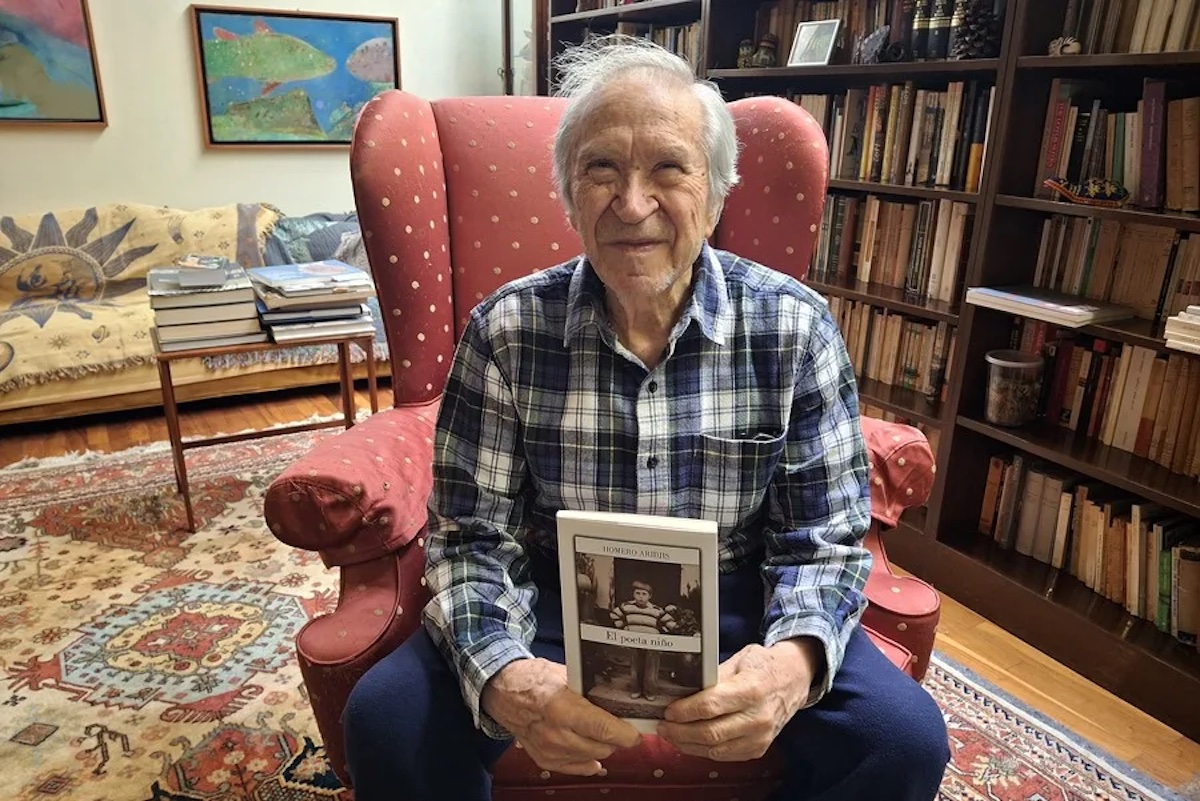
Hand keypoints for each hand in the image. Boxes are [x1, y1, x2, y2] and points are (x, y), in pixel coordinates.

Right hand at [481, 658, 641, 775]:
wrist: (503, 692)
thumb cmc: (533, 679)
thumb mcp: (565, 675)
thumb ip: (590, 690)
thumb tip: (618, 697)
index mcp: (563, 708)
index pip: (604, 729)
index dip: (626, 734)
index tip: (637, 732)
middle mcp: (556, 734)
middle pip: (602, 747)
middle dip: (616, 739)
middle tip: (620, 726)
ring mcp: (549, 749)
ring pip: (592, 758)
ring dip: (601, 747)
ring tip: (601, 732)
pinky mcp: (544, 759)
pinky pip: (575, 768)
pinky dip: (587, 761)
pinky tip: (592, 753)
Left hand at [656, 638, 820, 760]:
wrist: (794, 679)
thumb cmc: (764, 666)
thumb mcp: (738, 660)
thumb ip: (712, 676)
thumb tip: (681, 690)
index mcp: (751, 689)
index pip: (711, 706)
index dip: (685, 711)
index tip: (668, 710)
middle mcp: (758, 717)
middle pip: (710, 733)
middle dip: (680, 732)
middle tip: (663, 726)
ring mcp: (760, 736)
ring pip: (715, 749)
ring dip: (688, 745)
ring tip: (671, 735)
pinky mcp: (759, 748)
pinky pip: (725, 756)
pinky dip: (704, 750)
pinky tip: (691, 742)